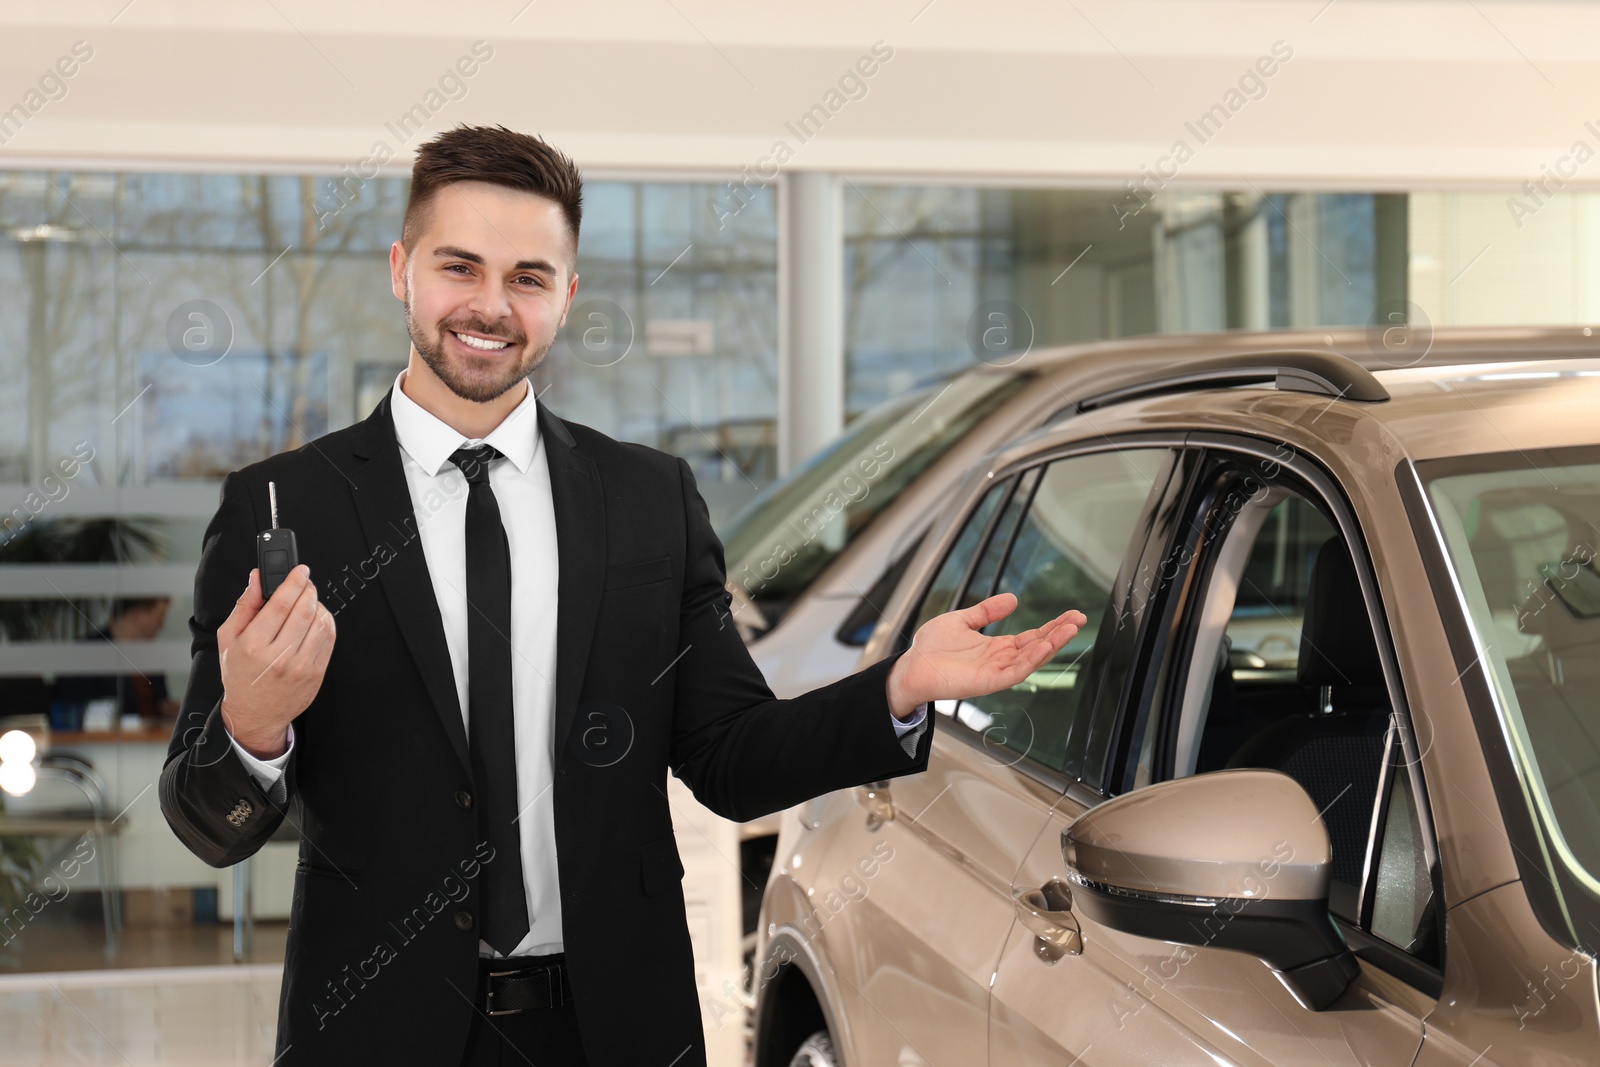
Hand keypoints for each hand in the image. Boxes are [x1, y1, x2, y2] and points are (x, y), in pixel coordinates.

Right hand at [218, 564, 335, 758]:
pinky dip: (325, 622)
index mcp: (252, 646)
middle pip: (303, 610)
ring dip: (318, 605)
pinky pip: (328, 639)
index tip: (300, 570)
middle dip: (307, 589)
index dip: (292, 581)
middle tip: (305, 582)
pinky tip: (316, 618)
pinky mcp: (316, 674)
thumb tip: (256, 578)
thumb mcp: (228, 640)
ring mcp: (300, 667)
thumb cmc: (240, 675)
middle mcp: (277, 657)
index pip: (279, 604)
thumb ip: (244, 606)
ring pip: (319, 623)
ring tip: (308, 601)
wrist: (254, 714)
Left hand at [886, 593, 1086, 718]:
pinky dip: (1030, 660)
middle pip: (1038, 647)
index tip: (1071, 615)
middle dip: (1060, 634)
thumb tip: (1013, 598)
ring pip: (1032, 660)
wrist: (912, 665)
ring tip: (1069, 629)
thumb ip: (988, 611)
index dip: (1052, 626)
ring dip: (1051, 645)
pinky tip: (1042, 646)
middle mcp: (1001, 660)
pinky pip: (1015, 672)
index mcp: (997, 647)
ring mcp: (996, 672)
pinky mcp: (988, 682)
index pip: (1032, 636)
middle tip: (1079, 619)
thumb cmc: (932, 648)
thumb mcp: (963, 619)